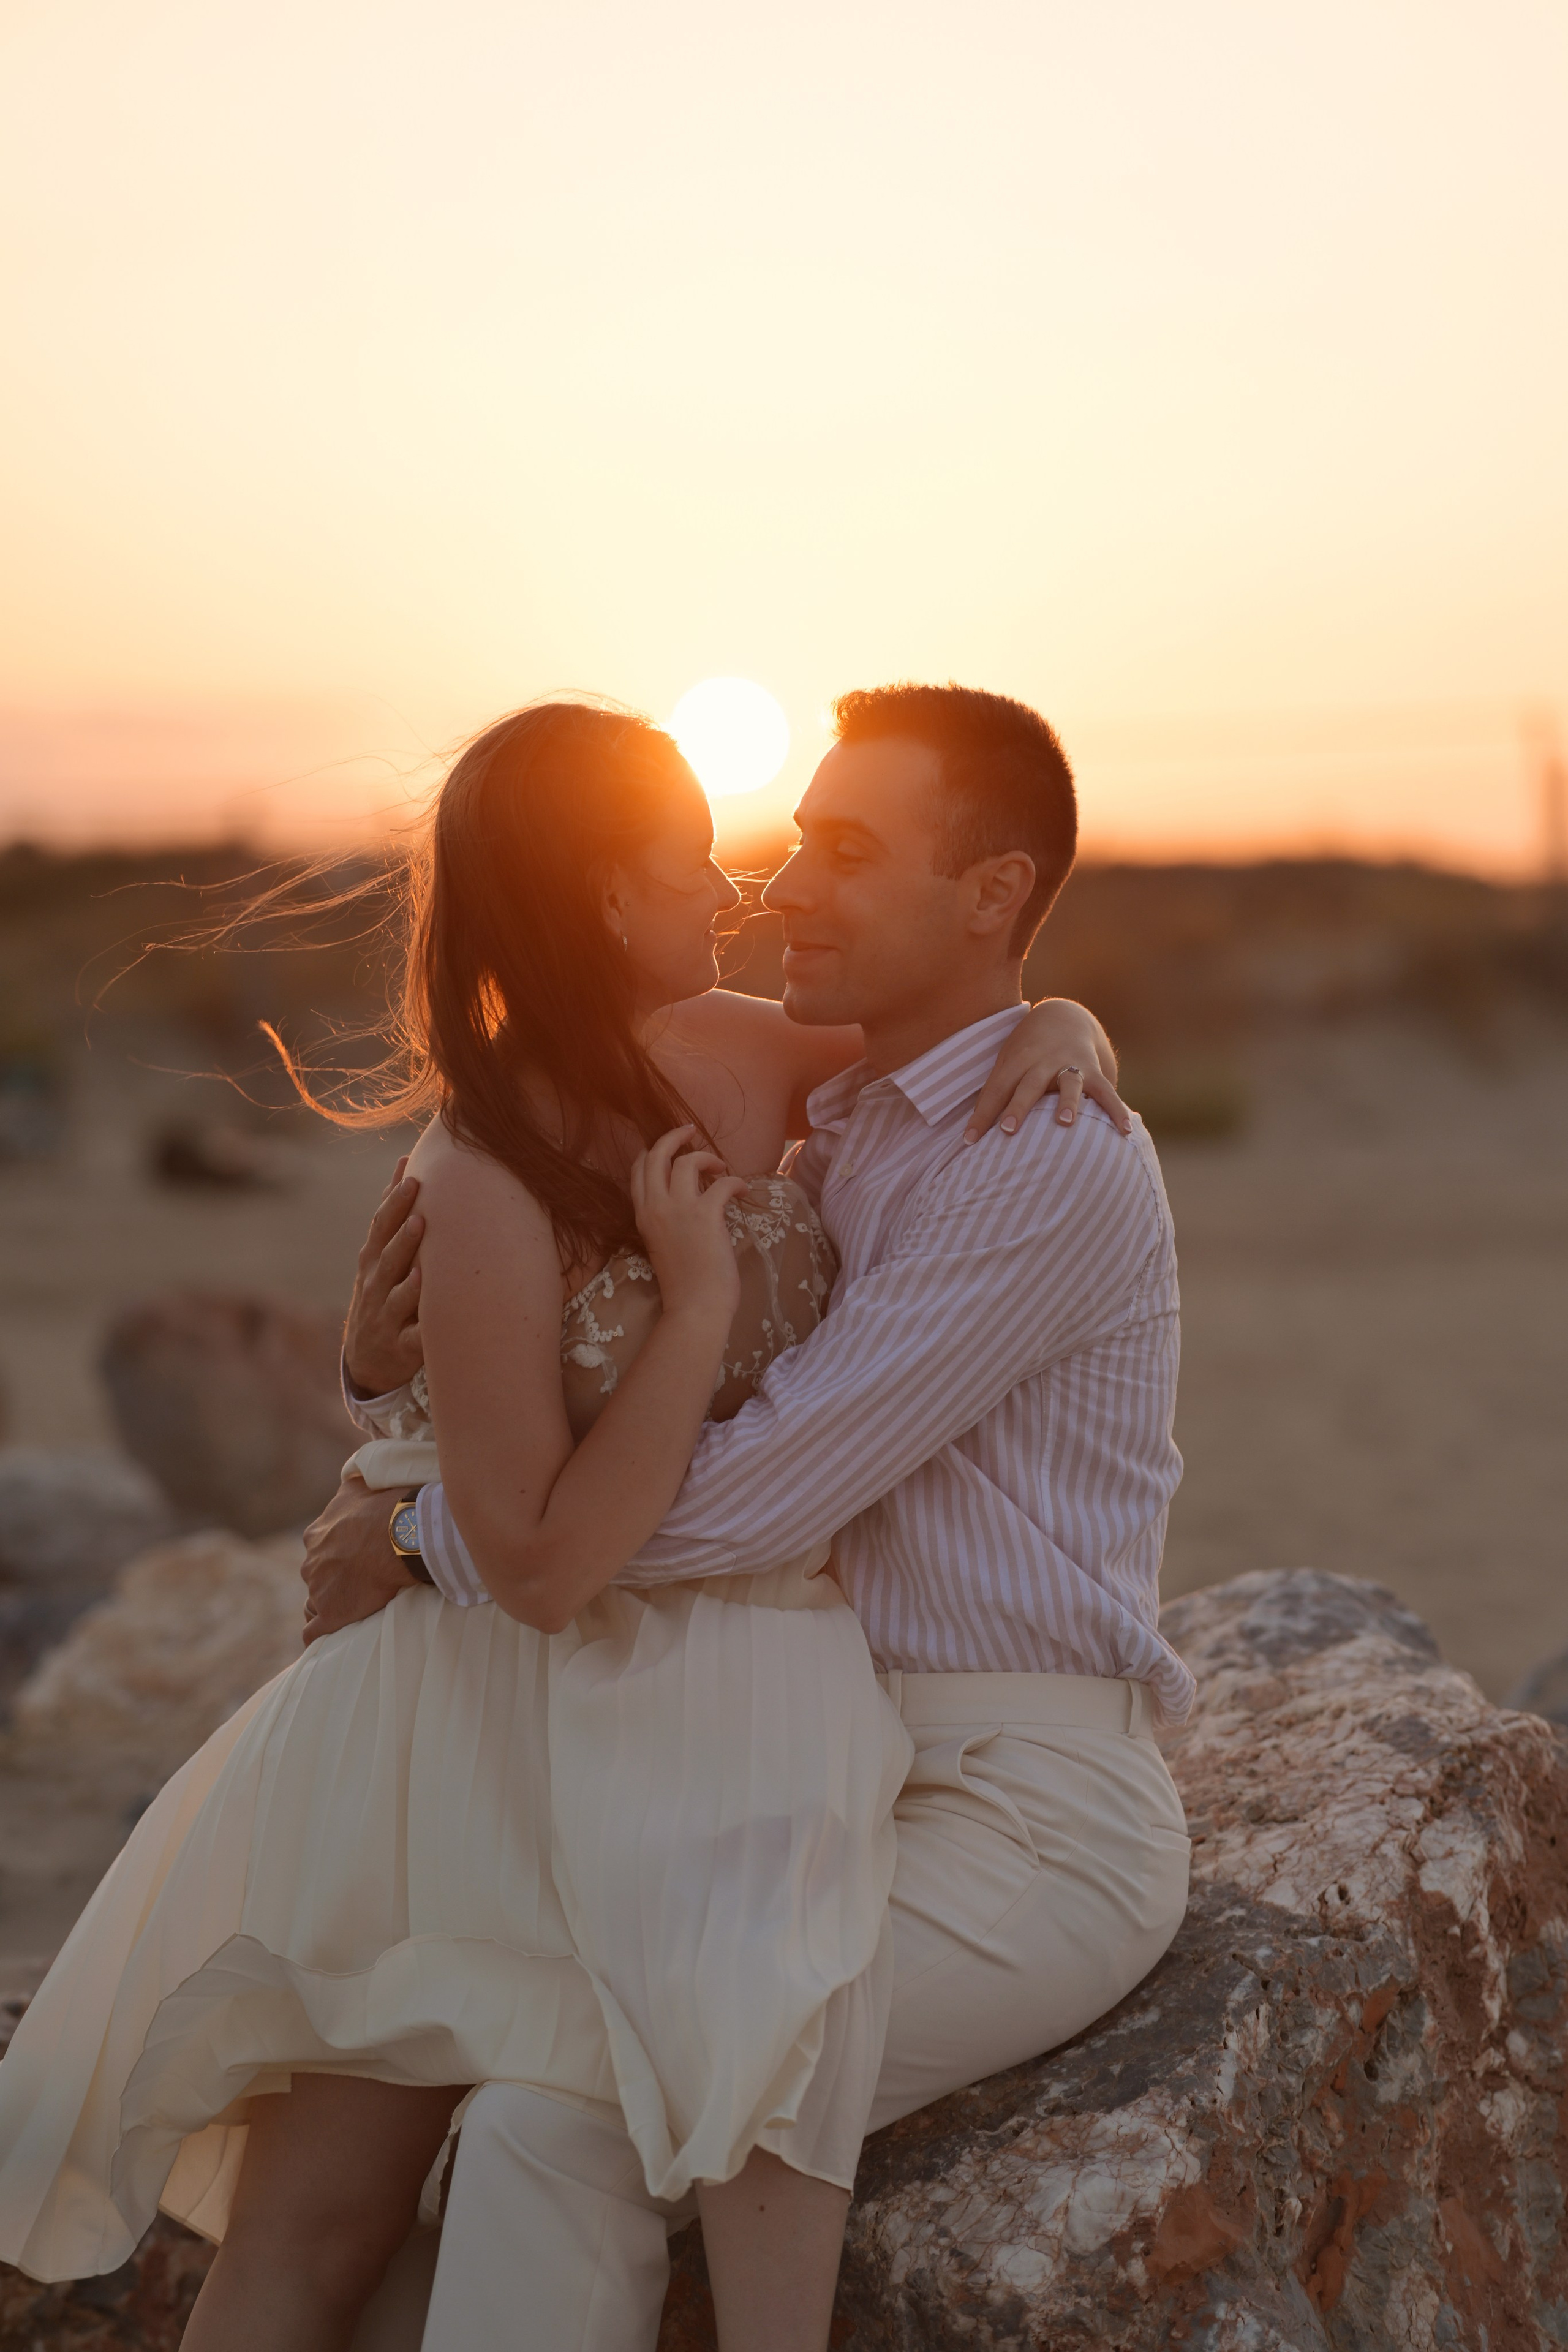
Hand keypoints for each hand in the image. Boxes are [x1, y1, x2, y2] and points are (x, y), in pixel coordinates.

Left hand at [301, 1472, 418, 1642]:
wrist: (403, 1535)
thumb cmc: (388, 1507)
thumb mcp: (360, 1484)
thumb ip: (347, 1488)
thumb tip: (348, 1476)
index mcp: (316, 1535)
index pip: (317, 1551)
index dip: (335, 1557)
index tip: (354, 1560)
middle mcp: (311, 1562)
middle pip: (315, 1577)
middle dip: (332, 1581)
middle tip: (359, 1583)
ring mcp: (319, 1589)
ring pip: (314, 1604)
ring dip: (330, 1606)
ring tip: (353, 1608)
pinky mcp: (331, 1614)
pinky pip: (312, 1634)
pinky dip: (321, 1635)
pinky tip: (333, 1635)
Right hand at [345, 1157, 425, 1394]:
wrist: (367, 1362)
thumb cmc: (384, 1298)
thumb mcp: (382, 1261)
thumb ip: (395, 1220)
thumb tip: (409, 1165)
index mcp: (374, 1261)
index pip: (382, 1223)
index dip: (393, 1195)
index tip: (409, 1165)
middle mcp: (376, 1284)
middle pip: (387, 1247)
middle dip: (400, 1215)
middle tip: (415, 1186)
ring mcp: (385, 1314)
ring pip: (397, 1285)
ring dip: (407, 1257)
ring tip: (419, 1229)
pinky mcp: (399, 1346)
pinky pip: (411, 1333)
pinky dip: (420, 1321)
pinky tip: (431, 1304)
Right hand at [630, 1127, 748, 1322]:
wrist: (695, 1308)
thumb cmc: (683, 1285)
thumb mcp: (662, 1245)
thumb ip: (667, 1220)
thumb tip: (690, 1199)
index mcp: (642, 1215)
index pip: (638, 1171)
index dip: (653, 1152)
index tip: (670, 1148)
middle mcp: (655, 1207)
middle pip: (656, 1155)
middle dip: (674, 1136)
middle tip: (691, 1132)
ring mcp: (679, 1209)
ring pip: (687, 1161)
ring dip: (708, 1158)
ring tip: (722, 1169)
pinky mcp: (706, 1215)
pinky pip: (722, 1183)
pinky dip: (736, 1182)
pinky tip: (743, 1192)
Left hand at [965, 999, 1131, 1142]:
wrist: (1065, 1015)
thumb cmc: (1027, 1052)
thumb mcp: (1009, 1063)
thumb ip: (997, 1093)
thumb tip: (970, 1135)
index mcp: (1017, 1060)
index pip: (995, 1089)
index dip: (981, 1114)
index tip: (968, 1141)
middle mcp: (1042, 1061)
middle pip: (1028, 1085)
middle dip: (1018, 1106)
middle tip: (1007, 1130)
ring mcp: (1070, 1065)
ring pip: (1068, 1084)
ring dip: (1066, 1103)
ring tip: (1065, 1124)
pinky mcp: (1094, 1070)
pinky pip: (1106, 1092)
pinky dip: (1116, 1110)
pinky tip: (1124, 1130)